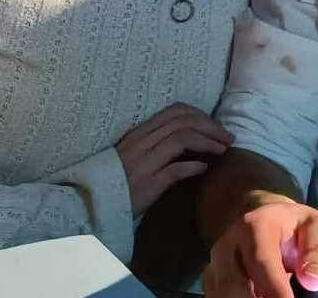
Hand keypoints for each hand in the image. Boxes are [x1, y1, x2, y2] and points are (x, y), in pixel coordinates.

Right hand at [115, 102, 233, 215]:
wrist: (89, 207)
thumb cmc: (115, 183)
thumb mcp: (133, 156)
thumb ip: (156, 145)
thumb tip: (191, 139)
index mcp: (138, 134)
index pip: (174, 111)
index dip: (200, 115)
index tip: (214, 126)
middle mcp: (140, 144)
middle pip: (183, 122)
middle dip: (211, 127)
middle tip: (228, 138)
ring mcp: (142, 163)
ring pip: (181, 139)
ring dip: (207, 143)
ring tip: (223, 150)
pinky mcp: (146, 185)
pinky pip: (175, 169)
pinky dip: (193, 166)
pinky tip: (205, 169)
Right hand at [203, 199, 317, 297]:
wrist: (267, 219)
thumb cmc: (296, 227)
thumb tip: (313, 281)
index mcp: (256, 225)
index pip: (262, 262)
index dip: (274, 289)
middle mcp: (228, 244)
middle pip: (232, 285)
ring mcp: (215, 264)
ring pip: (221, 294)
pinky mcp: (210, 281)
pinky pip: (217, 297)